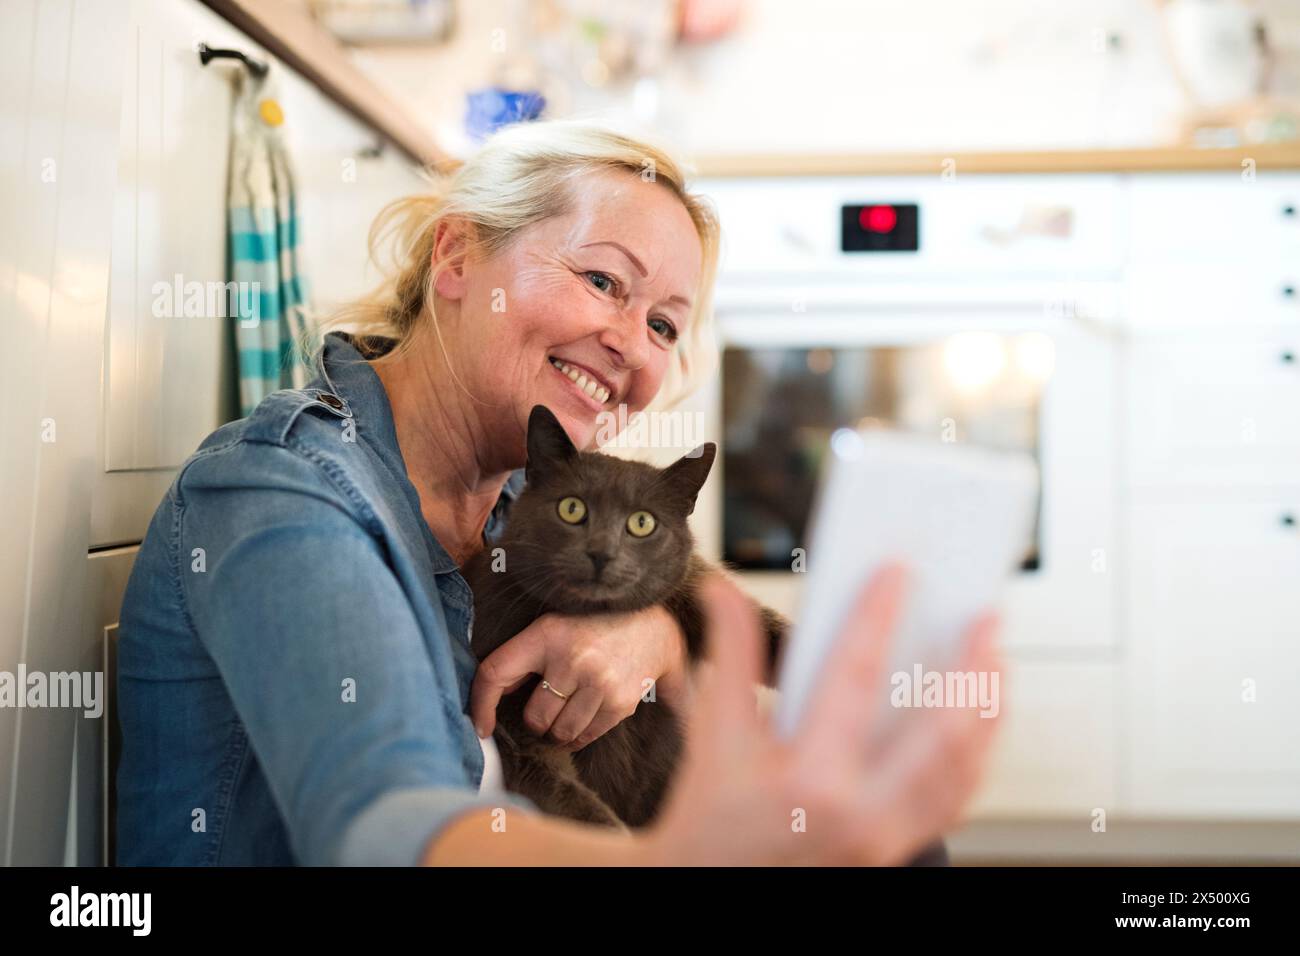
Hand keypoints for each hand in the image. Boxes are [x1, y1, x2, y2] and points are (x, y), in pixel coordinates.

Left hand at [470, 604, 688, 750]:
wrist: (655, 627)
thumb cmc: (594, 627)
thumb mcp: (555, 627)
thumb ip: (524, 657)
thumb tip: (495, 694)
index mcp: (546, 633)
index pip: (495, 672)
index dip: (481, 705)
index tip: (482, 727)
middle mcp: (571, 658)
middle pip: (534, 716)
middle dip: (536, 721)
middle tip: (548, 708)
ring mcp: (598, 682)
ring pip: (560, 732)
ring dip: (559, 731)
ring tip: (567, 713)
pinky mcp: (620, 702)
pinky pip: (586, 736)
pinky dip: (579, 736)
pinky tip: (583, 719)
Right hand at [642, 563, 1004, 865]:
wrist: (714, 887)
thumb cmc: (711, 819)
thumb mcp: (712, 737)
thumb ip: (727, 656)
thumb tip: (722, 591)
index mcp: (807, 778)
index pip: (855, 679)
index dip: (877, 617)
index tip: (897, 572)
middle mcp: (856, 813)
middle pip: (939, 732)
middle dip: (971, 668)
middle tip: (987, 617)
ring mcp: (884, 838)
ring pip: (961, 770)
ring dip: (986, 710)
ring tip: (994, 659)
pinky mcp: (895, 849)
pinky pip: (954, 801)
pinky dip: (976, 756)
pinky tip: (979, 721)